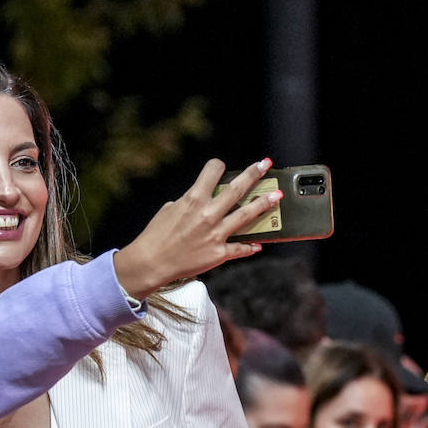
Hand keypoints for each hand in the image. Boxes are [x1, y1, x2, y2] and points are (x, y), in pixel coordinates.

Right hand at [113, 158, 279, 298]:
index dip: (217, 166)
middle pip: (237, 188)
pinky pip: (239, 248)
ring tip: (276, 197)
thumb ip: (188, 202)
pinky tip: (258, 244)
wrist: (150, 263)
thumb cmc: (155, 236)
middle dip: (254, 173)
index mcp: (193, 199)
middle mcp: (208, 214)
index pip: (212, 171)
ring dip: (263, 204)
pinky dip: (250, 246)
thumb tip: (201, 200)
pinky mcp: (218, 253)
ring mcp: (216, 234)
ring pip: (247, 215)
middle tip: (265, 164)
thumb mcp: (169, 210)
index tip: (221, 166)